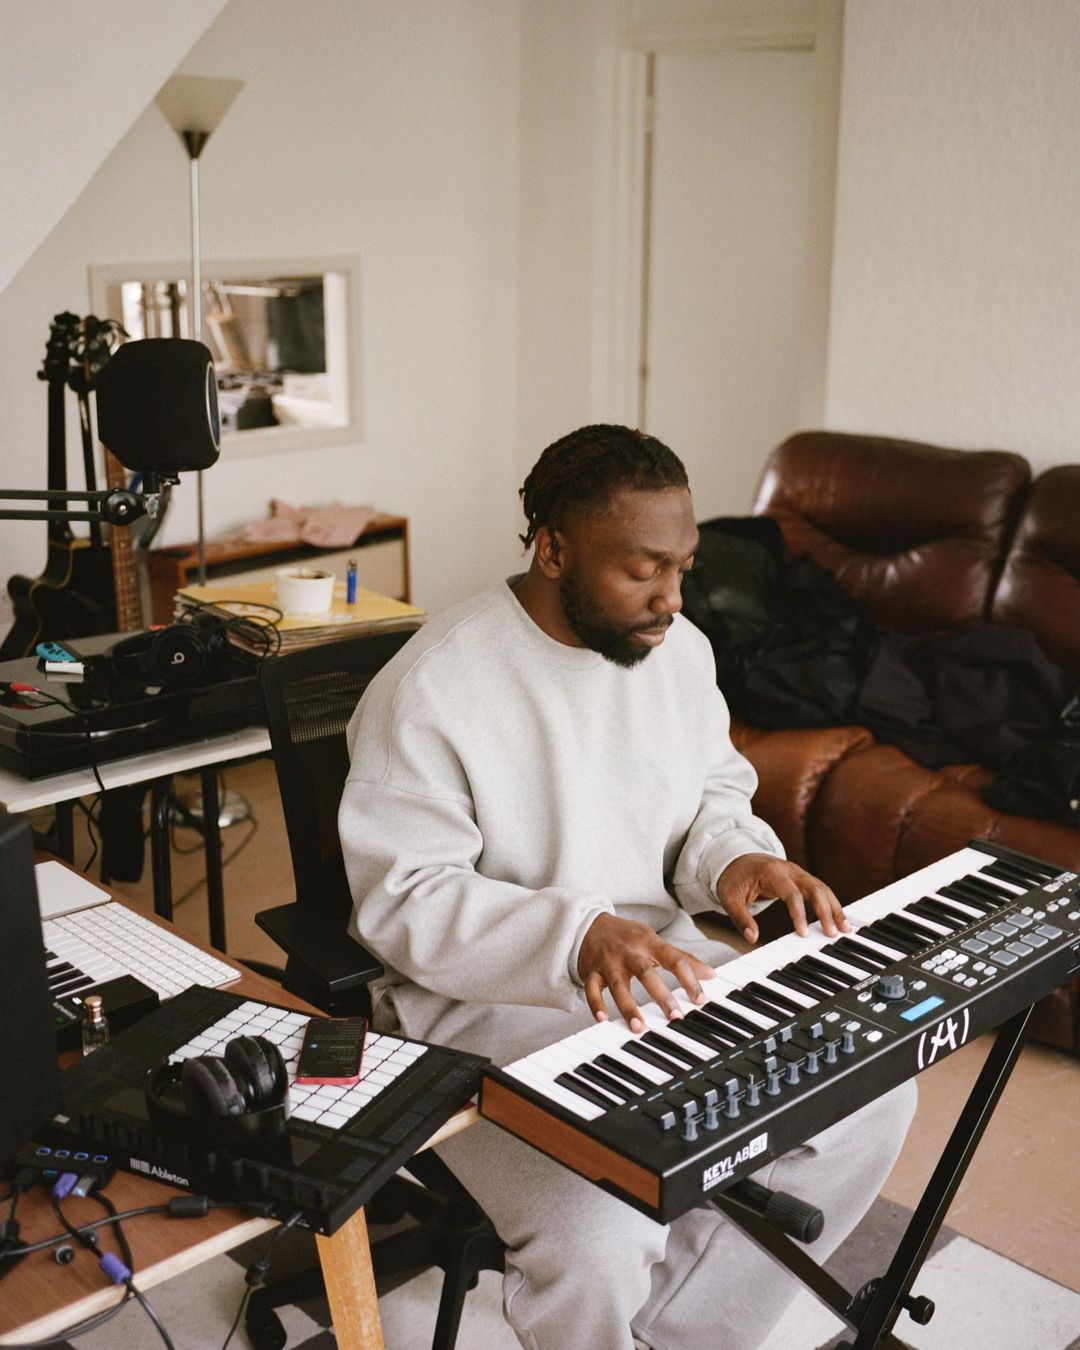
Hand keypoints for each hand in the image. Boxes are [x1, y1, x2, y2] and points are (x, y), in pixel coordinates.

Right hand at [577, 913, 713, 1032]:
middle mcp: (629, 952)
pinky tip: (602, 1019)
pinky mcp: (591, 972)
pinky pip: (591, 989)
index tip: (700, 999)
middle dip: (661, 995)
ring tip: (639, 1027)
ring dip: (628, 1007)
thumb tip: (711, 974)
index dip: (689, 978)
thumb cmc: (628, 937)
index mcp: (649, 943)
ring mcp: (609, 963)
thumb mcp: (655, 941)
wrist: (590, 924)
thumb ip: (682, 958)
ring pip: (618, 985)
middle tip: (675, 1016)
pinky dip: (595, 1004)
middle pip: (645, 972)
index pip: (673, 959)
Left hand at [717, 853, 850, 943]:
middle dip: (826, 911)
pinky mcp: (802, 879)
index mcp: (772, 873)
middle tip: (832, 933)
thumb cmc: (734, 877)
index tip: (804, 933)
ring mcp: (798, 873)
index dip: (799, 913)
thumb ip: (740, 917)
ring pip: (823, 888)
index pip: (791, 893)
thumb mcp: (729, 897)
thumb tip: (752, 938)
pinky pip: (821, 891)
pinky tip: (840, 920)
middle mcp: (790, 870)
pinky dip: (832, 904)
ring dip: (835, 908)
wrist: (737, 857)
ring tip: (846, 929)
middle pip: (815, 888)